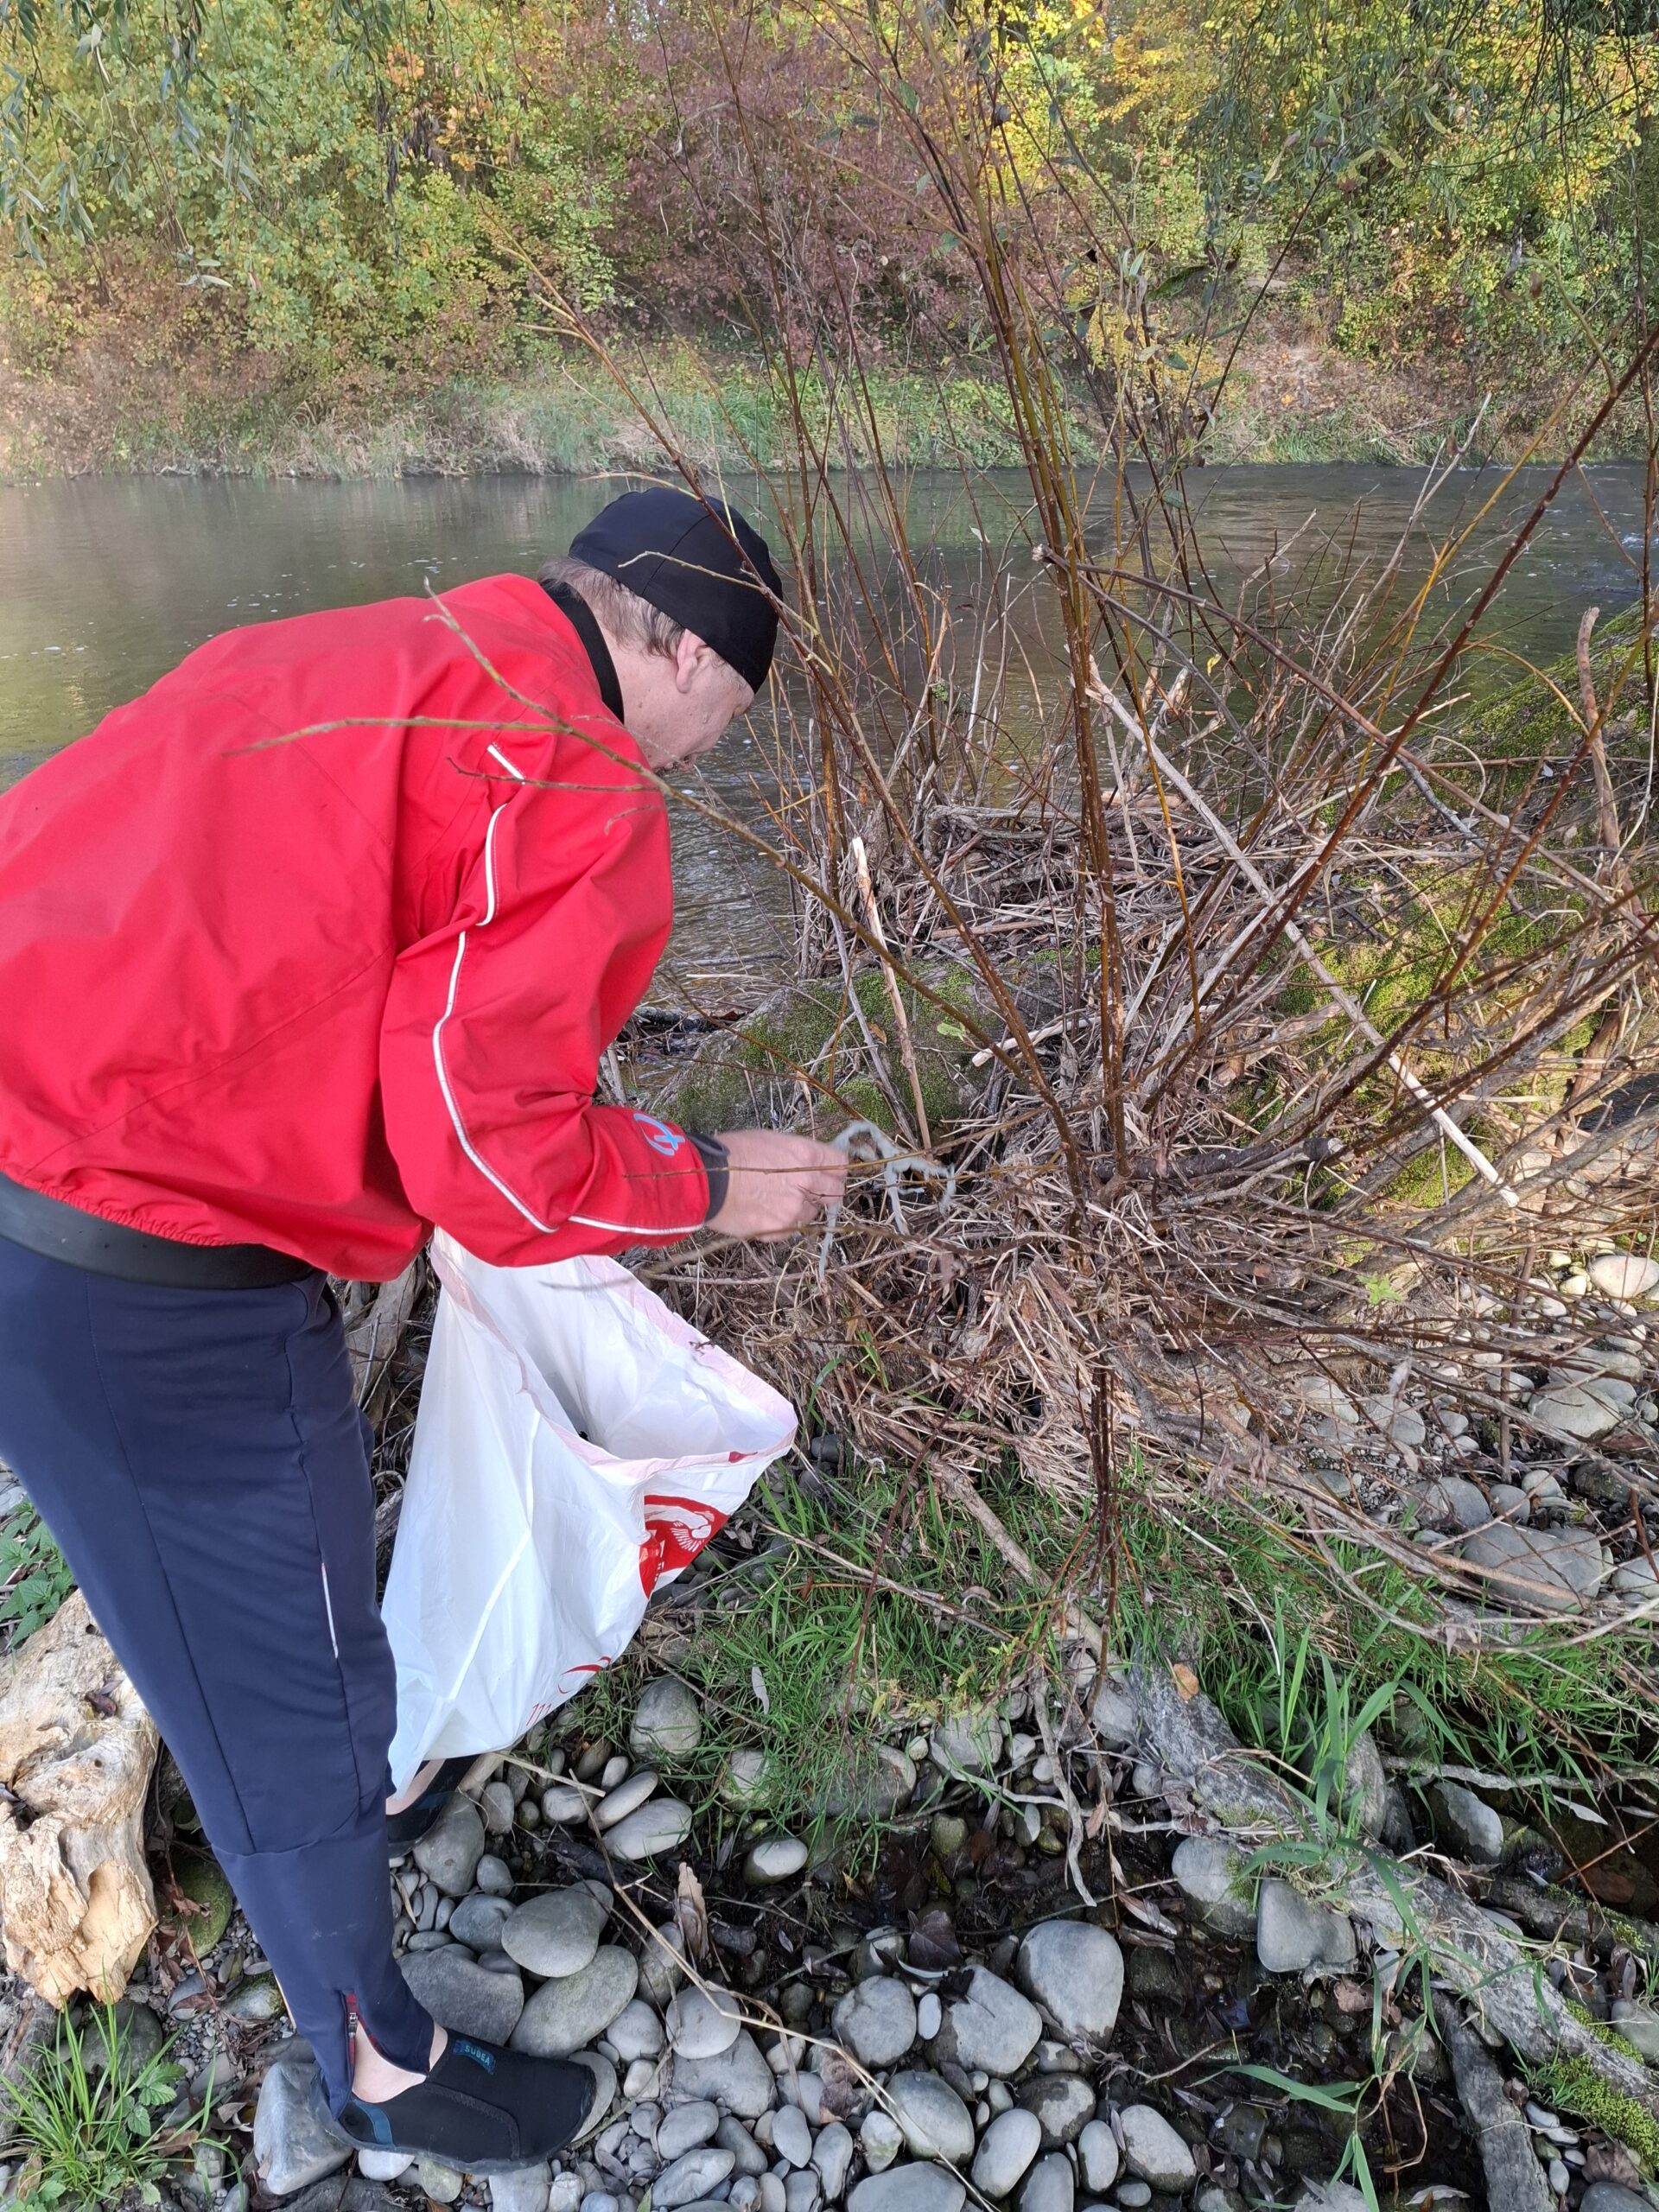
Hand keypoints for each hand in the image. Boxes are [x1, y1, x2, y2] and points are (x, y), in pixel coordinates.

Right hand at [708, 1130, 846, 1238]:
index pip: (840, 1164)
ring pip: (814, 1213)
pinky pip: (792, 1228)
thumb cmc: (733, 1153)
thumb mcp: (770, 1140)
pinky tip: (765, 1211)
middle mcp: (808, 1184)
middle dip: (826, 1191)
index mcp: (807, 1156)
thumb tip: (809, 1164)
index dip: (833, 1168)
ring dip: (803, 1208)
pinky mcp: (780, 1231)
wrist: (706, 1181)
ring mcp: (795, 1210)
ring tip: (777, 1200)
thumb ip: (797, 1154)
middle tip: (809, 1189)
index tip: (826, 1171)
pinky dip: (784, 1223)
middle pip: (836, 1193)